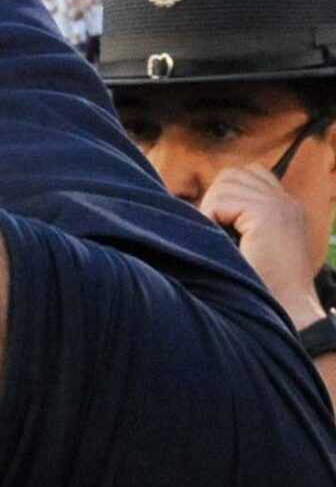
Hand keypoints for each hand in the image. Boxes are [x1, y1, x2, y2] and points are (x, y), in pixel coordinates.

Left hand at [198, 164, 329, 327]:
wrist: (286, 312)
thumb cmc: (259, 287)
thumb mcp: (251, 245)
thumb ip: (238, 220)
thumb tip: (200, 204)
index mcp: (285, 208)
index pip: (250, 174)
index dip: (225, 192)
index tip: (217, 223)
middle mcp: (286, 202)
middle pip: (233, 175)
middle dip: (215, 199)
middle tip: (216, 233)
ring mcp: (280, 206)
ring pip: (224, 185)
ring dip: (212, 210)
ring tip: (221, 240)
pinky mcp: (268, 214)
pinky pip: (222, 201)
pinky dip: (212, 219)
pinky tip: (223, 243)